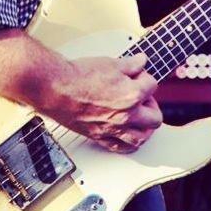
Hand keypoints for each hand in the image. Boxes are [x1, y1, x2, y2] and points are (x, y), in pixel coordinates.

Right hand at [47, 53, 161, 153]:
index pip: (152, 86)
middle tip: (143, 98)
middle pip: (155, 118)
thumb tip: (141, 62)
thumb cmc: (79, 77)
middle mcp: (126, 116)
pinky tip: (127, 136)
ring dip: (145, 129)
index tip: (138, 75)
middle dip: (152, 105)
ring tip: (141, 119)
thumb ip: (131, 65)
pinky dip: (127, 144)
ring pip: (141, 138)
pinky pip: (120, 148)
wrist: (55, 88)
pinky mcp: (99, 136)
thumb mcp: (111, 63)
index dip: (145, 77)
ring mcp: (113, 129)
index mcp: (132, 95)